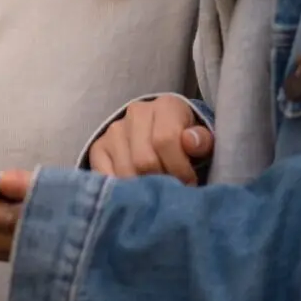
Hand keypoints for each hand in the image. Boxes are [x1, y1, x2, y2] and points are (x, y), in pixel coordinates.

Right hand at [89, 94, 213, 183]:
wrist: (161, 133)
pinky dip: (120, 191)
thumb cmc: (185, 141)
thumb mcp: (201, 140)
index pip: (165, 140)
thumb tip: (191, 142)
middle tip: (171, 192)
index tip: (189, 184)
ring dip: (142, 189)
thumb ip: (201, 141)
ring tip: (155, 193)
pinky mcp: (98, 147)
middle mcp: (137, 112)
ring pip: (125, 170)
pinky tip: (135, 193)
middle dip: (161, 181)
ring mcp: (114, 130)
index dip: (179, 169)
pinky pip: (105, 175)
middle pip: (144, 160)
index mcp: (166, 106)